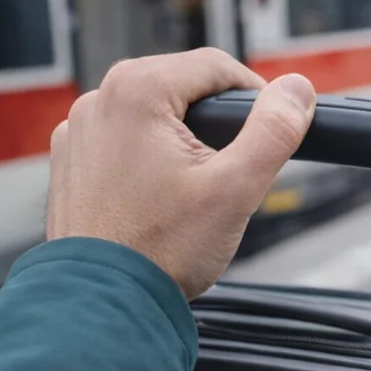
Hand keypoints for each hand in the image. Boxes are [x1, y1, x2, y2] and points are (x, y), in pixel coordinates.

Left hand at [46, 48, 315, 300]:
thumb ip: (274, 131)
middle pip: (185, 88)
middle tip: (238, 169)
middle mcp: (99, 101)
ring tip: (200, 190)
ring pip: (156, 115)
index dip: (256, 96)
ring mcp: (80, 132)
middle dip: (219, 122)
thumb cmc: (160, 251)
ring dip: (186, 140)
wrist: (104, 303)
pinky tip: (164, 199)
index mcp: (137, 92)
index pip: (217, 67)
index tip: (273, 130)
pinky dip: (152, 159)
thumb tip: (297, 90)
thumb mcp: (237, 188)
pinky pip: (127, 141)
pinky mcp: (73, 162)